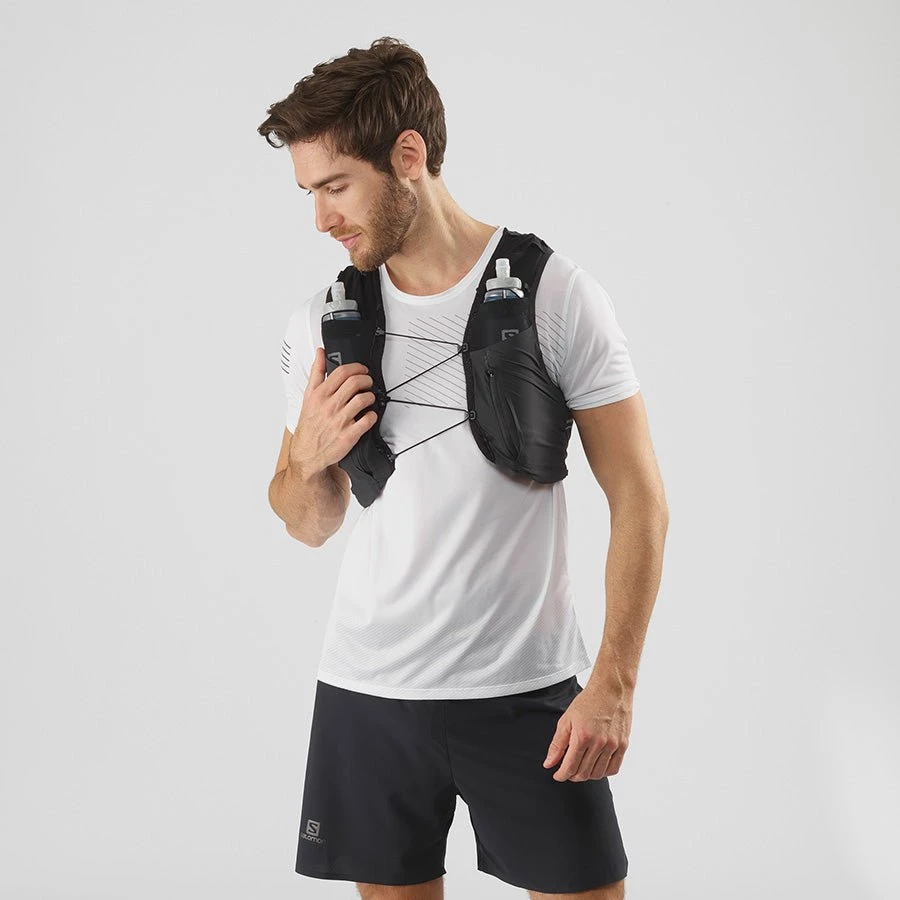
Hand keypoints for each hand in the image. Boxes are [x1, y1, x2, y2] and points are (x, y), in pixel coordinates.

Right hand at [289, 347, 377, 475]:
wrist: (307, 453)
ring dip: (371, 396)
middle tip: (368, 382)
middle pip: (355, 383)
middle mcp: (329, 406)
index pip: (342, 372)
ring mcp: (339, 421)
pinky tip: (369, 415)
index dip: (357, 367)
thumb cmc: (309, 425)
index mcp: (319, 395)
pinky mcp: (349, 435)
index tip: (362, 370)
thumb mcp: (308, 396)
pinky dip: (372, 415)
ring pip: (364, 399)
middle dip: (366, 379)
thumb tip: (320, 352)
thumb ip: (316, 372)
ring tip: (369, 398)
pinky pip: (368, 419)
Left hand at [542, 680, 632, 781]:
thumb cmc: (588, 702)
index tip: (558, 775)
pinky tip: (596, 765)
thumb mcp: (566, 720)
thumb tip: (549, 763)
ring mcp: (613, 745)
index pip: (570, 767)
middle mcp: (599, 743)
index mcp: (582, 736)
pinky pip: (613, 768)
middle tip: (567, 770)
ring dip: (587, 775)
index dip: (561, 775)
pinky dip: (603, 772)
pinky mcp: (623, 744)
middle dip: (572, 775)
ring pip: (598, 773)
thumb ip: (557, 744)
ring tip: (581, 767)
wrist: (611, 689)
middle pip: (584, 773)